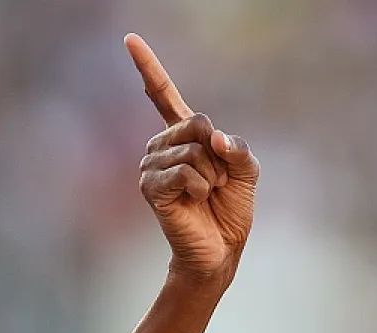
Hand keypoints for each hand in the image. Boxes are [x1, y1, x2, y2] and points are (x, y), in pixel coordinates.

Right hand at [125, 33, 258, 281]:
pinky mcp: (150, 185)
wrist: (221, 248)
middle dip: (219, 155)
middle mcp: (161, 145)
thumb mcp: (246, 172)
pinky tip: (196, 200)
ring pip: (193, 150)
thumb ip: (237, 148)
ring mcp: (151, 164)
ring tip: (207, 194)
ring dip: (212, 176)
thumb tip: (214, 136)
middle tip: (216, 181)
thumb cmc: (230, 209)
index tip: (130, 39)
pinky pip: (184, 171)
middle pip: (196, 123)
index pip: (161, 94)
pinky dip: (201, 187)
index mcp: (182, 136)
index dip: (148, 67)